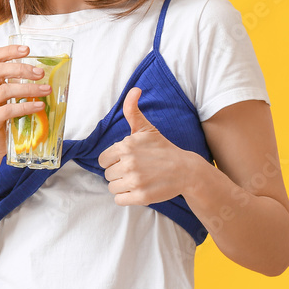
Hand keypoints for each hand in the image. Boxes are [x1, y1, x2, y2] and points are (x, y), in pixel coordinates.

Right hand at [0, 45, 49, 161]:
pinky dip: (26, 107)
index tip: (27, 49)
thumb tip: (46, 81)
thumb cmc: (1, 123)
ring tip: (46, 90)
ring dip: (29, 89)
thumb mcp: (7, 101)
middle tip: (40, 73)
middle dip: (22, 68)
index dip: (10, 50)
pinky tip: (39, 107)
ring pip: (6, 90)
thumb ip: (17, 89)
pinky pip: (9, 110)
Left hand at [98, 88, 193, 205]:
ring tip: (138, 180)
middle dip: (119, 173)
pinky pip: (119, 200)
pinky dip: (127, 197)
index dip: (113, 161)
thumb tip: (134, 89)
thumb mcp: (146, 128)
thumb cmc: (162, 149)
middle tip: (136, 170)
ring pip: (112, 188)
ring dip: (122, 186)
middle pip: (107, 174)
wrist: (185, 170)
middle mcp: (129, 163)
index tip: (126, 161)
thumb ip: (132, 110)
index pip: (103, 160)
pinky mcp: (141, 196)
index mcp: (126, 146)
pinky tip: (139, 190)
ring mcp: (135, 180)